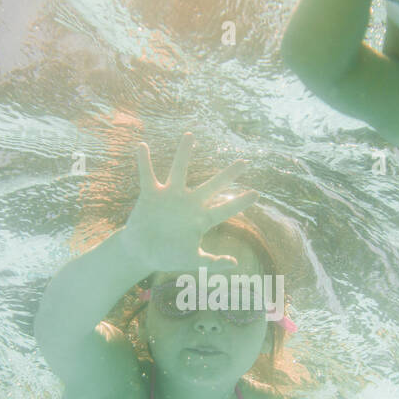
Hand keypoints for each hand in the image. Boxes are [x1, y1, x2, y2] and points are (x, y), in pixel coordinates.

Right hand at [121, 132, 256, 272]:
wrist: (142, 252)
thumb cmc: (169, 256)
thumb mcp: (192, 261)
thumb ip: (212, 263)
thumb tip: (235, 263)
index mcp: (201, 219)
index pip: (224, 209)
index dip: (239, 203)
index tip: (256, 193)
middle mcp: (189, 203)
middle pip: (212, 186)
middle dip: (228, 175)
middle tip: (244, 162)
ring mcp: (170, 196)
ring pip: (179, 170)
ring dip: (184, 153)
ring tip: (190, 135)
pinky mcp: (151, 195)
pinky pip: (147, 175)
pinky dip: (144, 162)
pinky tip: (142, 147)